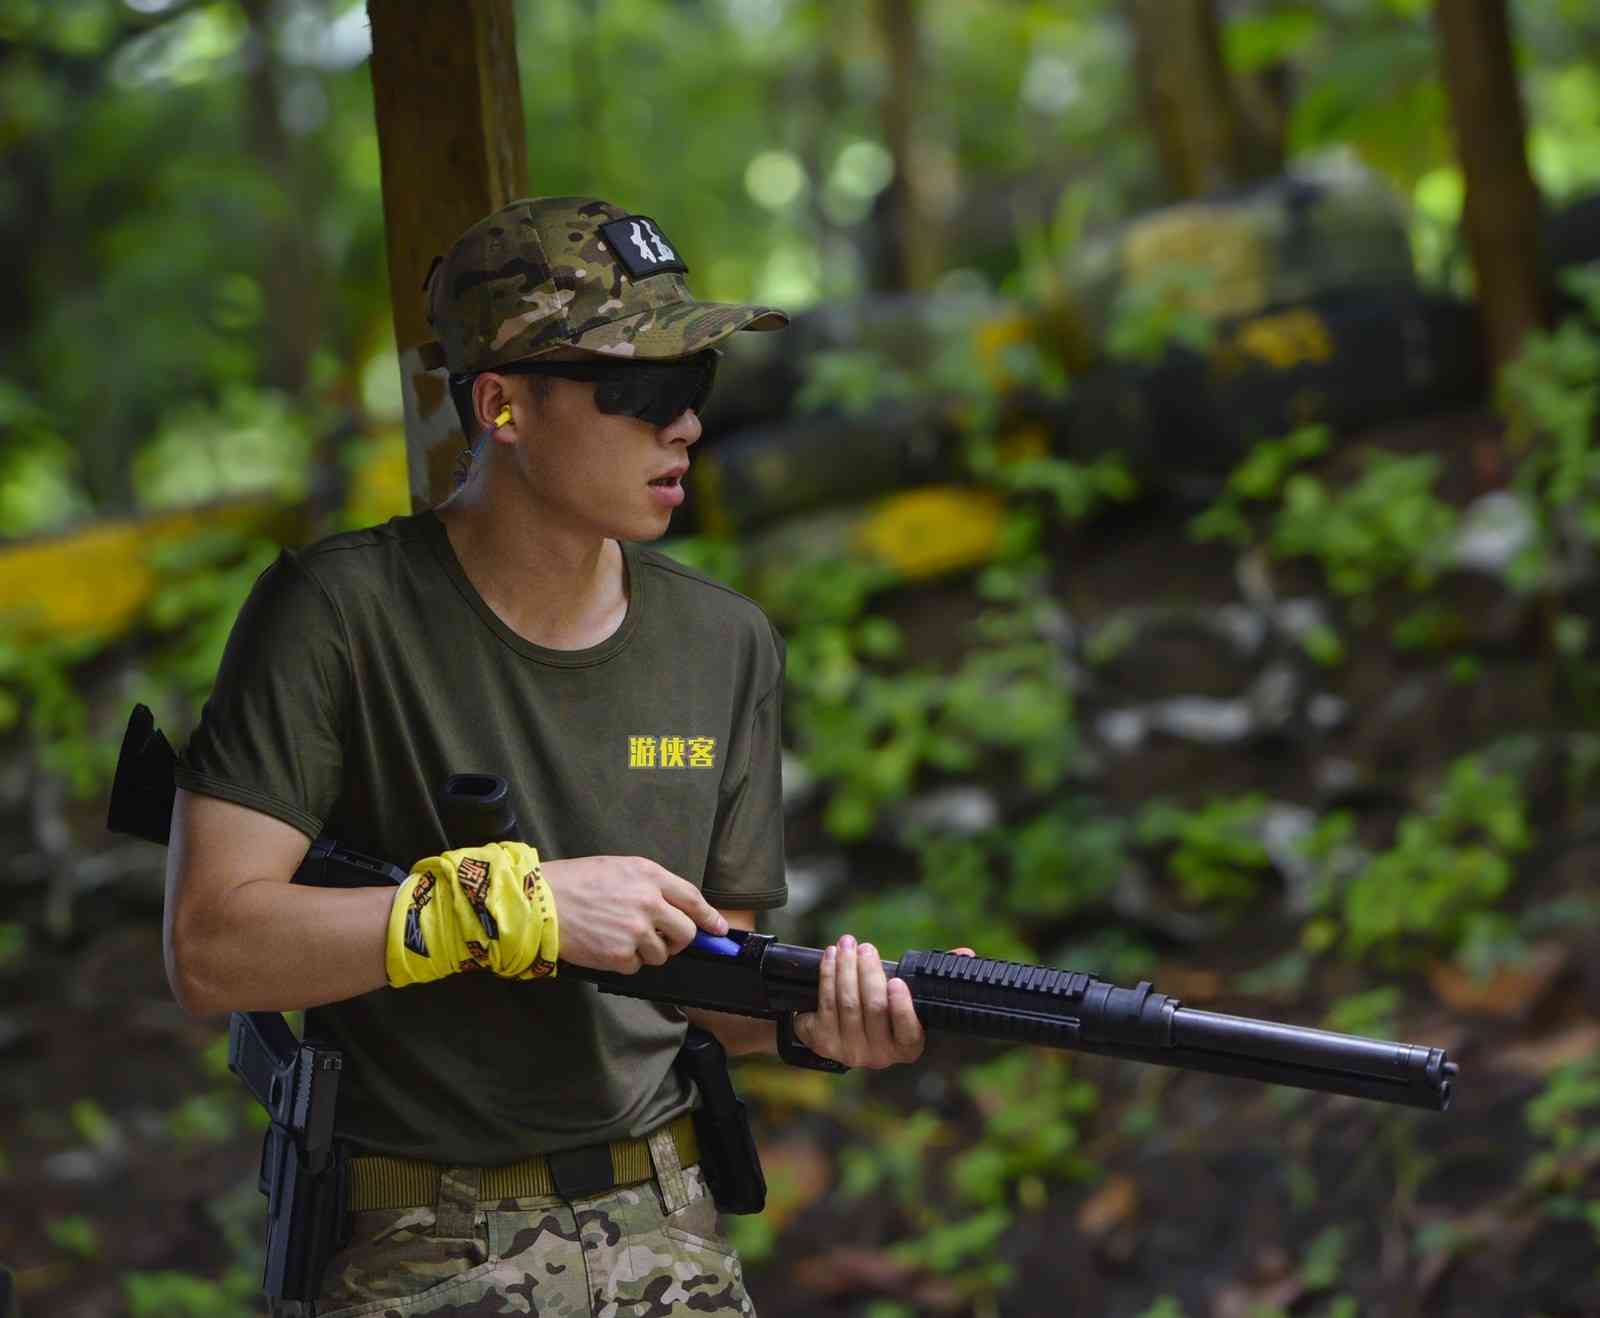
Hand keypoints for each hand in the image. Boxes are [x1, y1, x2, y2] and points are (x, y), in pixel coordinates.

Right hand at [541, 856, 726, 973]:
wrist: (539, 903)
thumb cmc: (574, 882)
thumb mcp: (618, 868)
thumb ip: (649, 885)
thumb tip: (674, 908)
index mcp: (649, 875)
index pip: (692, 898)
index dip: (709, 916)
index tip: (719, 928)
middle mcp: (649, 902)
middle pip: (686, 932)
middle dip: (678, 940)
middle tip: (662, 940)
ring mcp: (636, 930)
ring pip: (661, 954)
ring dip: (646, 951)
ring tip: (618, 937)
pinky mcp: (621, 955)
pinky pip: (637, 967)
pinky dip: (624, 962)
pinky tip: (605, 946)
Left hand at [792, 936, 974, 1068]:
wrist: (839, 1030)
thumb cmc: (882, 1008)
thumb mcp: (907, 996)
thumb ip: (932, 977)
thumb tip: (966, 953)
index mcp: (907, 1046)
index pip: (908, 1031)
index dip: (902, 1007)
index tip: (897, 982)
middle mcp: (879, 1056)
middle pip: (873, 1009)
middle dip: (868, 973)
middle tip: (865, 948)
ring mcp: (850, 1051)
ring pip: (847, 1004)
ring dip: (845, 969)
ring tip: (847, 945)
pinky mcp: (823, 1042)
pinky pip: (825, 1004)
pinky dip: (828, 976)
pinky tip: (831, 957)